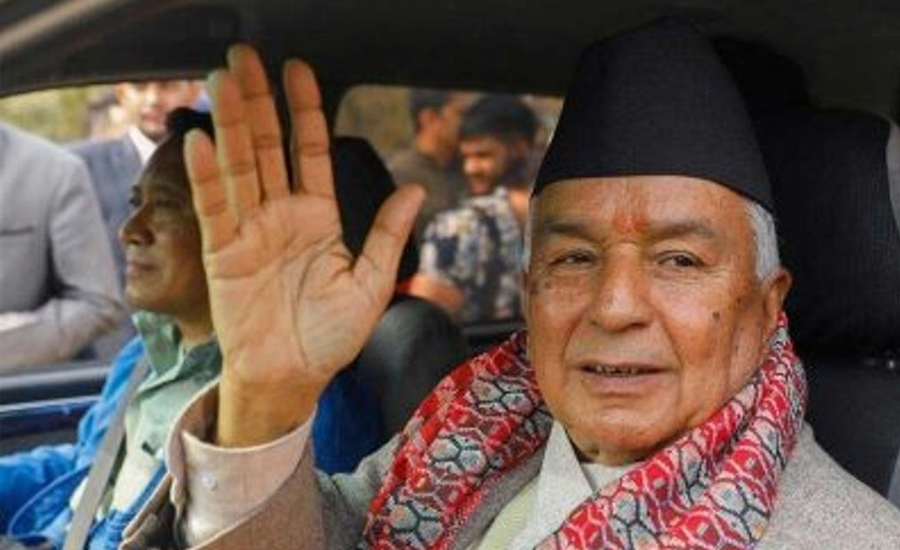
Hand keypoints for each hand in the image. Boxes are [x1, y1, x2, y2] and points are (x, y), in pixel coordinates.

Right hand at [185, 45, 423, 445]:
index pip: (311, 151)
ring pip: (238, 167)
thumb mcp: (371, 283)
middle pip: (267, 148)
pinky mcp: (223, 255)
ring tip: (221, 80)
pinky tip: (199, 141)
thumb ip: (386, 234)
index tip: (300, 70)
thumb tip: (416, 190)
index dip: (305, 111)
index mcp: (317, 218)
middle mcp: (281, 216)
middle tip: (245, 56)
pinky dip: (206, 177)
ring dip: (229, 124)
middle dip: (258, 102)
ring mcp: (249, 232)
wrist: (295, 378)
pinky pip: (215, 209)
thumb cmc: (331, 337)